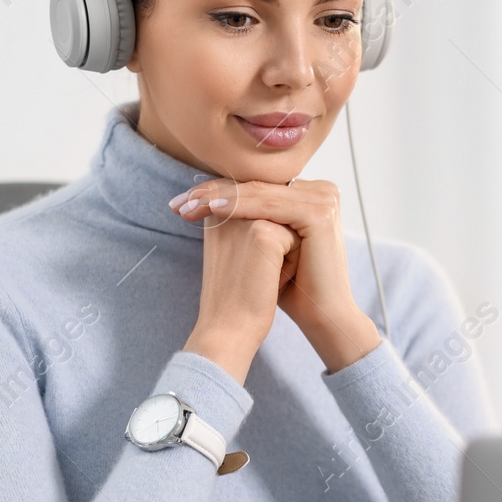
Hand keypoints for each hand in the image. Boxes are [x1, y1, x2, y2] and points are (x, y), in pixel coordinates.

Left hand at [171, 178, 380, 372]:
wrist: (322, 315)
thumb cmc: (290, 286)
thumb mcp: (266, 245)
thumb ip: (249, 218)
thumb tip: (210, 199)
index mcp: (310, 194)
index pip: (255, 186)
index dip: (217, 192)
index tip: (180, 203)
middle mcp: (321, 190)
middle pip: (256, 186)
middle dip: (212, 193)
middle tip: (177, 203)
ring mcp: (324, 198)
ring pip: (260, 193)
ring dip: (220, 197)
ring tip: (189, 206)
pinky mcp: (320, 212)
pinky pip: (270, 205)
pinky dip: (239, 206)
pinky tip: (213, 210)